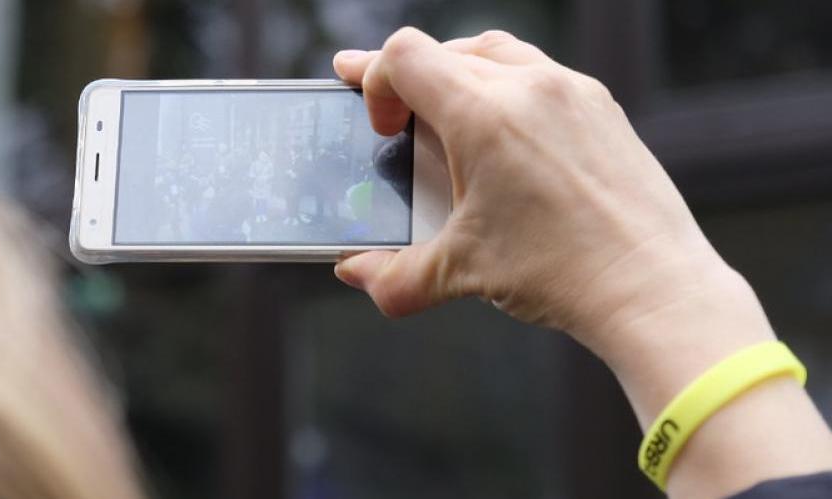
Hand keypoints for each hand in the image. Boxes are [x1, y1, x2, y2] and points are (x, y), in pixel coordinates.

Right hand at [331, 28, 831, 498]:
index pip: (404, 56)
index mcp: (484, 116)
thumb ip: (393, 274)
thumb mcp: (461, 273)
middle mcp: (529, 87)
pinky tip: (504, 136)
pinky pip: (540, 73)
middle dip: (409, 82)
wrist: (653, 288)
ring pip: (495, 51)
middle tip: (393, 117)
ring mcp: (572, 92)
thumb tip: (358, 273)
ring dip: (459, 74)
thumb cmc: (564, 273)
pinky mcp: (603, 108)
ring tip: (445, 115)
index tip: (380, 127)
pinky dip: (507, 90)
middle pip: (445, 49)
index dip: (372, 80)